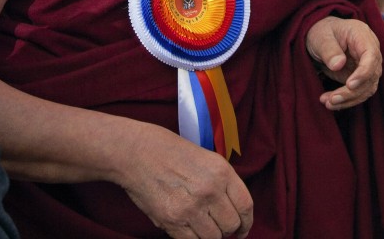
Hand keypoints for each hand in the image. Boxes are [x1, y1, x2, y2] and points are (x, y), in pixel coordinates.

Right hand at [117, 122, 252, 237]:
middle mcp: (210, 190)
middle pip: (231, 225)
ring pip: (213, 237)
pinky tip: (187, 228)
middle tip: (217, 225)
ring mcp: (191, 207)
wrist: (137, 152)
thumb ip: (223, 183)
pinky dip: (192, 238)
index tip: (242, 229)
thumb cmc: (171, 153)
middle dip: (226, 229)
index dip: (246, 223)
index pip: (246, 206)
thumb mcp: (207, 159)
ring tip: (200, 224)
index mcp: (222, 172)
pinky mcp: (172, 220)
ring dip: (209, 235)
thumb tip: (233, 211)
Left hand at [306, 16, 382, 109]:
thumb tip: (338, 65)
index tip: (349, 85)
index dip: (364, 72)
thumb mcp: (320, 37)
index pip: (371, 56)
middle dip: (352, 92)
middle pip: (371, 76)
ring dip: (348, 99)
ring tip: (328, 103)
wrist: (321, 38)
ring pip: (367, 88)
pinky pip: (359, 93)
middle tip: (332, 99)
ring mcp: (368, 65)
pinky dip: (346, 100)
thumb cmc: (321, 33)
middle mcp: (370, 51)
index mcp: (363, 35)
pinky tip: (330, 102)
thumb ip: (329, 49)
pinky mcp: (362, 78)